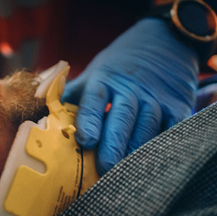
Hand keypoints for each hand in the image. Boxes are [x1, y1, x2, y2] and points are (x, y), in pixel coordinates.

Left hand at [62, 18, 198, 173]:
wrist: (166, 40)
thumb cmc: (121, 65)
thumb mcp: (95, 72)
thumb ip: (70, 93)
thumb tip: (37, 112)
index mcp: (105, 80)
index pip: (95, 100)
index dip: (90, 120)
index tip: (85, 140)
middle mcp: (131, 90)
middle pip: (122, 118)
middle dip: (114, 144)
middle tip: (106, 167)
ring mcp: (157, 98)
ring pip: (147, 128)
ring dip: (137, 152)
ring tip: (127, 175)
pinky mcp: (179, 106)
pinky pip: (172, 129)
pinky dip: (165, 146)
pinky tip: (156, 164)